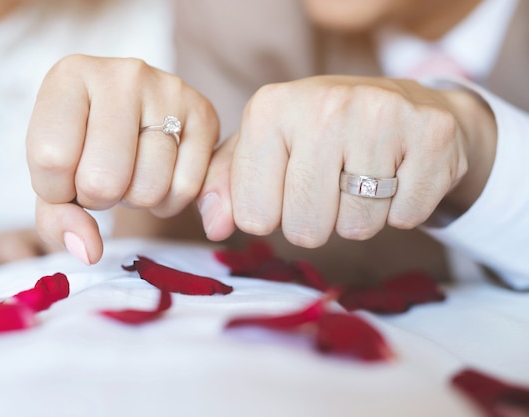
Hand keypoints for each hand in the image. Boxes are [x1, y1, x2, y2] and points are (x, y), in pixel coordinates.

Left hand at [27, 55, 218, 264]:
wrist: (136, 119)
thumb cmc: (86, 148)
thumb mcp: (55, 177)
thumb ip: (56, 219)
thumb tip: (89, 251)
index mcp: (70, 76)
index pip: (50, 158)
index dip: (56, 189)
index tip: (65, 176)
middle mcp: (122, 74)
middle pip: (102, 179)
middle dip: (99, 198)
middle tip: (103, 178)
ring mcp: (169, 90)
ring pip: (147, 188)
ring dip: (136, 199)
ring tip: (133, 173)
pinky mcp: (205, 113)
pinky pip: (185, 189)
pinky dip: (169, 201)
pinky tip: (161, 177)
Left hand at [198, 75, 496, 246]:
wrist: (399, 104)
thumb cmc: (317, 134)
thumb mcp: (263, 147)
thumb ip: (227, 185)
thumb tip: (215, 227)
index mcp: (269, 108)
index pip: (254, 217)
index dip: (271, 215)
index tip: (286, 187)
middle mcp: (324, 105)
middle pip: (306, 229)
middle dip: (316, 221)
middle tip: (330, 185)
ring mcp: (382, 116)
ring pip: (357, 228)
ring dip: (359, 216)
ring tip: (364, 175)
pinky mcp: (433, 135)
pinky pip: (407, 218)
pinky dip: (401, 209)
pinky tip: (397, 173)